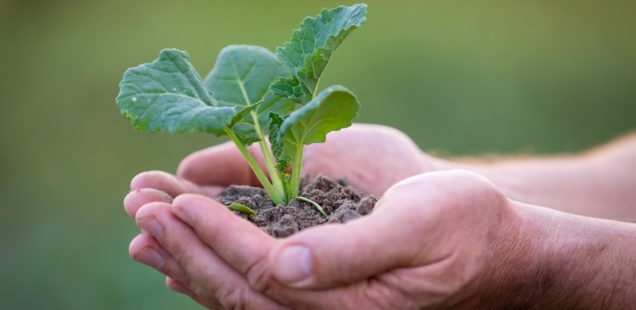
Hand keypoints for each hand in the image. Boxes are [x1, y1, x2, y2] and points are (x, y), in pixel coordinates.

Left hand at [124, 123, 440, 306]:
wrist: (495, 251)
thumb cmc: (465, 226)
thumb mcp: (417, 227)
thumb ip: (350, 251)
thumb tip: (284, 264)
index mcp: (350, 303)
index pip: (262, 271)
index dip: (216, 236)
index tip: (176, 202)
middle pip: (238, 289)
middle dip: (186, 249)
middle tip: (141, 211)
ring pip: (239, 295)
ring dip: (190, 261)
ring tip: (148, 233)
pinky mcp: (325, 298)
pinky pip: (258, 292)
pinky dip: (217, 271)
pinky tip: (192, 258)